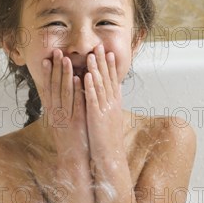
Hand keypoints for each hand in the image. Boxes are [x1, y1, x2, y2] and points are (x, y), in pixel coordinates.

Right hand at [40, 49, 89, 161]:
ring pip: (65, 93)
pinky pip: (77, 104)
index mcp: (52, 114)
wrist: (72, 162)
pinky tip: (80, 79)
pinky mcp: (77, 123)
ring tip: (66, 59)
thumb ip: (58, 110)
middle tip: (56, 52)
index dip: (47, 74)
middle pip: (54, 88)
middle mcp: (56, 114)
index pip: (47, 90)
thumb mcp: (60, 125)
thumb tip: (56, 97)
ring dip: (65, 75)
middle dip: (55, 69)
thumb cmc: (69, 143)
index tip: (46, 59)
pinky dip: (78, 91)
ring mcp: (66, 118)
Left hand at [84, 44, 124, 164]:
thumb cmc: (109, 138)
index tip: (108, 52)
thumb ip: (113, 102)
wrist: (111, 155)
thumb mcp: (113, 117)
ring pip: (100, 86)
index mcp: (115, 103)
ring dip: (96, 70)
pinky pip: (93, 99)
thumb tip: (117, 89)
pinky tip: (86, 76)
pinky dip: (89, 87)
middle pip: (107, 79)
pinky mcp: (97, 116)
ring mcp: (105, 109)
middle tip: (100, 46)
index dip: (111, 66)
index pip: (113, 80)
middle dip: (103, 62)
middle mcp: (112, 104)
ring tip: (92, 56)